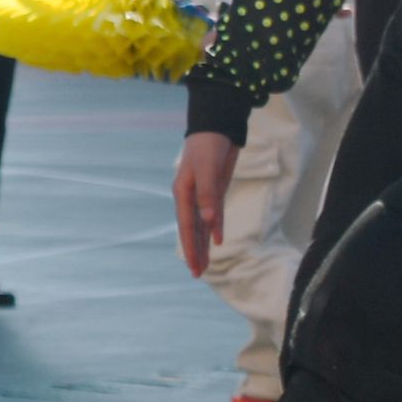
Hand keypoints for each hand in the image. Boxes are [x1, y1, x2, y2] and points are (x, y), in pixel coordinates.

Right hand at [172, 130, 237, 276]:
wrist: (217, 127)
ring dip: (203, 244)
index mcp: (184, 193)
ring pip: (202, 226)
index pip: (187, 226)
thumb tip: (209, 222)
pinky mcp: (215, 191)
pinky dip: (215, 229)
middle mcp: (191, 197)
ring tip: (203, 264)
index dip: (190, 247)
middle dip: (194, 251)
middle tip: (196, 274)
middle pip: (192, 230)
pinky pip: (214, 215)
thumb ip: (208, 195)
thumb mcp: (207, 169)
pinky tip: (217, 242)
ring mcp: (203, 195)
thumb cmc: (208, 146)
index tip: (194, 266)